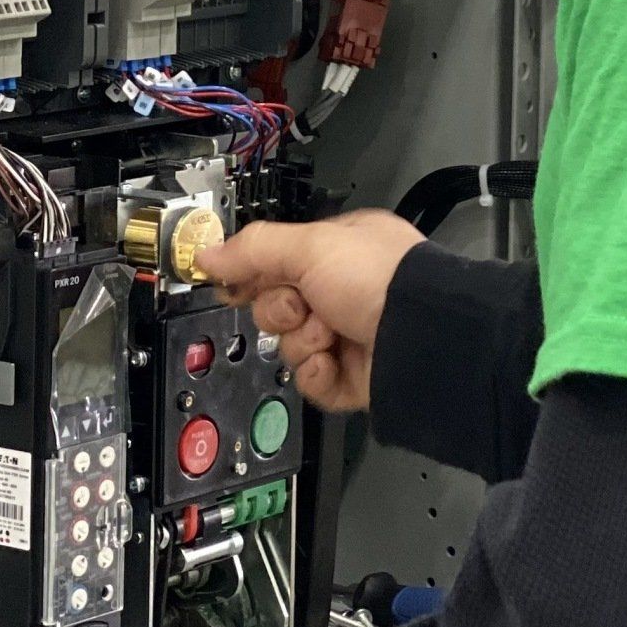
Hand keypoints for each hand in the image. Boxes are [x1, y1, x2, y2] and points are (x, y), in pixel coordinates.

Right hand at [201, 211, 423, 415]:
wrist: (420, 334)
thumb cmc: (378, 277)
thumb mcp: (310, 246)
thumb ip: (253, 249)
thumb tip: (207, 255)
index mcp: (339, 252)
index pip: (278, 262)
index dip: (254, 274)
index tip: (232, 283)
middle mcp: (344, 291)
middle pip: (277, 307)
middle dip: (281, 310)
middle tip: (302, 307)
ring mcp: (349, 335)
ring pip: (292, 347)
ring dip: (303, 341)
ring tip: (329, 334)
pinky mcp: (353, 376)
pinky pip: (312, 381)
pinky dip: (317, 373)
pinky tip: (332, 360)